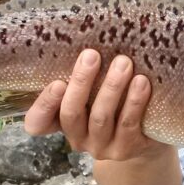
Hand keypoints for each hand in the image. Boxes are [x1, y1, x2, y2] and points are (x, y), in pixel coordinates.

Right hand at [23, 49, 161, 161]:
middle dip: (81, 82)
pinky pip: (128, 125)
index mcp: (61, 123)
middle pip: (71, 113)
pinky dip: (134, 102)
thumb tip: (85, 35)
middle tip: (92, 55)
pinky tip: (141, 82)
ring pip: (101, 118)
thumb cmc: (113, 104)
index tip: (57, 82)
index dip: (44, 105)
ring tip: (124, 62)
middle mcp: (78, 138)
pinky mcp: (127, 149)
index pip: (37, 122)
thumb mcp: (92, 92)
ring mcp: (102, 147)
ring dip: (111, 88)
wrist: (146, 138)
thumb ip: (83, 76)